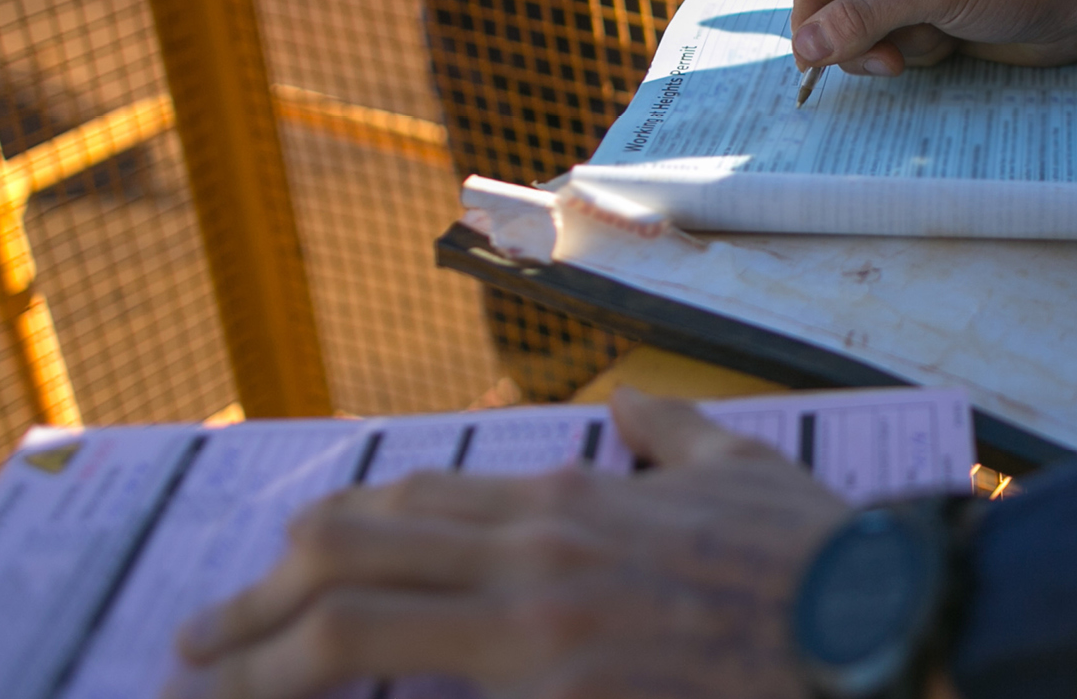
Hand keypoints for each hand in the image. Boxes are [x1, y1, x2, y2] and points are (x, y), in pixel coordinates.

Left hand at [165, 389, 851, 698]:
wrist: (880, 634)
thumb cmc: (817, 562)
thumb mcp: (742, 469)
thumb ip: (673, 436)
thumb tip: (633, 408)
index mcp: (571, 499)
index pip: (408, 503)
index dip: (325, 537)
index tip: (278, 569)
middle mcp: (533, 553)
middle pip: (347, 552)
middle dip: (255, 601)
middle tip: (196, 647)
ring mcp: (536, 633)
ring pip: (350, 627)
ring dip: (261, 661)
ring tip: (205, 688)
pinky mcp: (556, 696)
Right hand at [790, 0, 1076, 76]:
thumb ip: (868, 16)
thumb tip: (807, 45)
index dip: (812, 8)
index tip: (814, 54)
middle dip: (859, 35)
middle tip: (888, 63)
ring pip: (858, 26)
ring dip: (895, 45)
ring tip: (941, 39)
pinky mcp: (921, 7)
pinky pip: (888, 40)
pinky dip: (914, 51)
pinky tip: (951, 42)